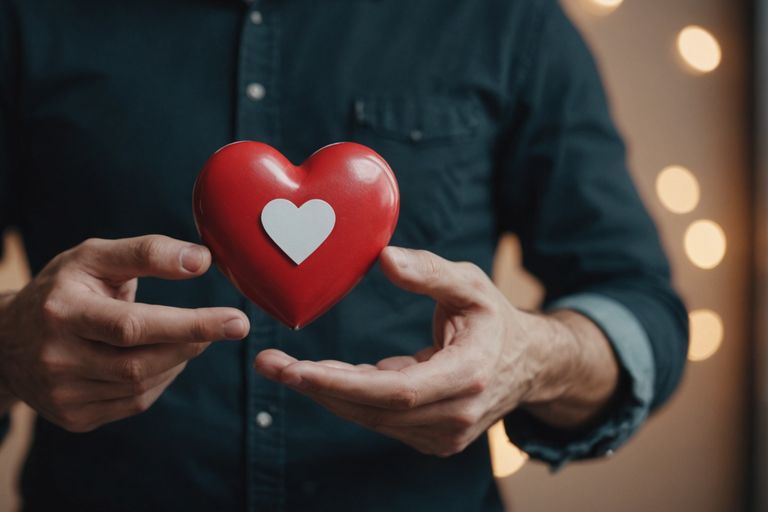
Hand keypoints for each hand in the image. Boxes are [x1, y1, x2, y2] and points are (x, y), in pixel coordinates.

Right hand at [0, 235, 248, 433]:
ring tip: (188, 336)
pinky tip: (160, 358)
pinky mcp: (72, 418)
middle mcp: (56, 358)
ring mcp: (62, 394)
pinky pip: (132, 404)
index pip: (133, 325)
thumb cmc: (61, 288)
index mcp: (62, 311)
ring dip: (178, 361)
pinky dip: (159, 380)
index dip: (188, 324)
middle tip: (227, 324)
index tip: (236, 320)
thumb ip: (147, 252)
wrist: (2, 342)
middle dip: (193, 342)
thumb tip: (203, 260)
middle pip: (141, 362)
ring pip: (141, 386)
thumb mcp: (94, 257)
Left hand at [254, 246, 617, 455]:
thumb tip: (382, 257)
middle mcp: (457, 415)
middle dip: (317, 387)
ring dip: (326, 392)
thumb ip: (428, 271)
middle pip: (374, 410)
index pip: (396, 393)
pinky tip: (323, 373)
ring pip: (371, 419)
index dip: (343, 385)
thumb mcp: (471, 283)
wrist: (530, 365)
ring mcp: (446, 435)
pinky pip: (380, 420)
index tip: (297, 370)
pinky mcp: (433, 440)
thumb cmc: (495, 318)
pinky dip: (348, 398)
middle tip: (270, 364)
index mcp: (468, 376)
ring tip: (285, 364)